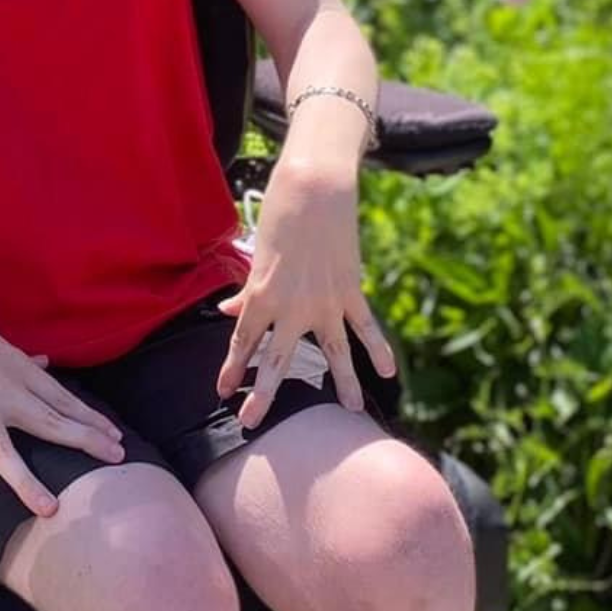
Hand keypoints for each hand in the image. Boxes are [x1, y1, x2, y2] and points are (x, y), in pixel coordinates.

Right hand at [0, 265, 126, 517]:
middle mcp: (4, 390)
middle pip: (51, 420)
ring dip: (27, 481)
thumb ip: (22, 360)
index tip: (116, 435)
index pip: (63, 398)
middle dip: (86, 439)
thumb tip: (45, 362)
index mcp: (17, 370)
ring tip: (50, 508)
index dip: (90, 418)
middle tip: (119, 458)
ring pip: (6, 450)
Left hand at [215, 160, 396, 428]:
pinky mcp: (349, 291)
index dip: (231, 367)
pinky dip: (378, 349)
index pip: (243, 340)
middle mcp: (291, 306)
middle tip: (251, 422)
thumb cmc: (278, 216)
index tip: (222, 391)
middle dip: (263, 393)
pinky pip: (365, 327)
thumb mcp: (257, 254)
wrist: (313, 189)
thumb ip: (247, 290)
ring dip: (341, 382)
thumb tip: (230, 311)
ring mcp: (324, 302)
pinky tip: (388, 374)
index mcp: (261, 295)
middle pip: (276, 359)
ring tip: (350, 411)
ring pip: (333, 352)